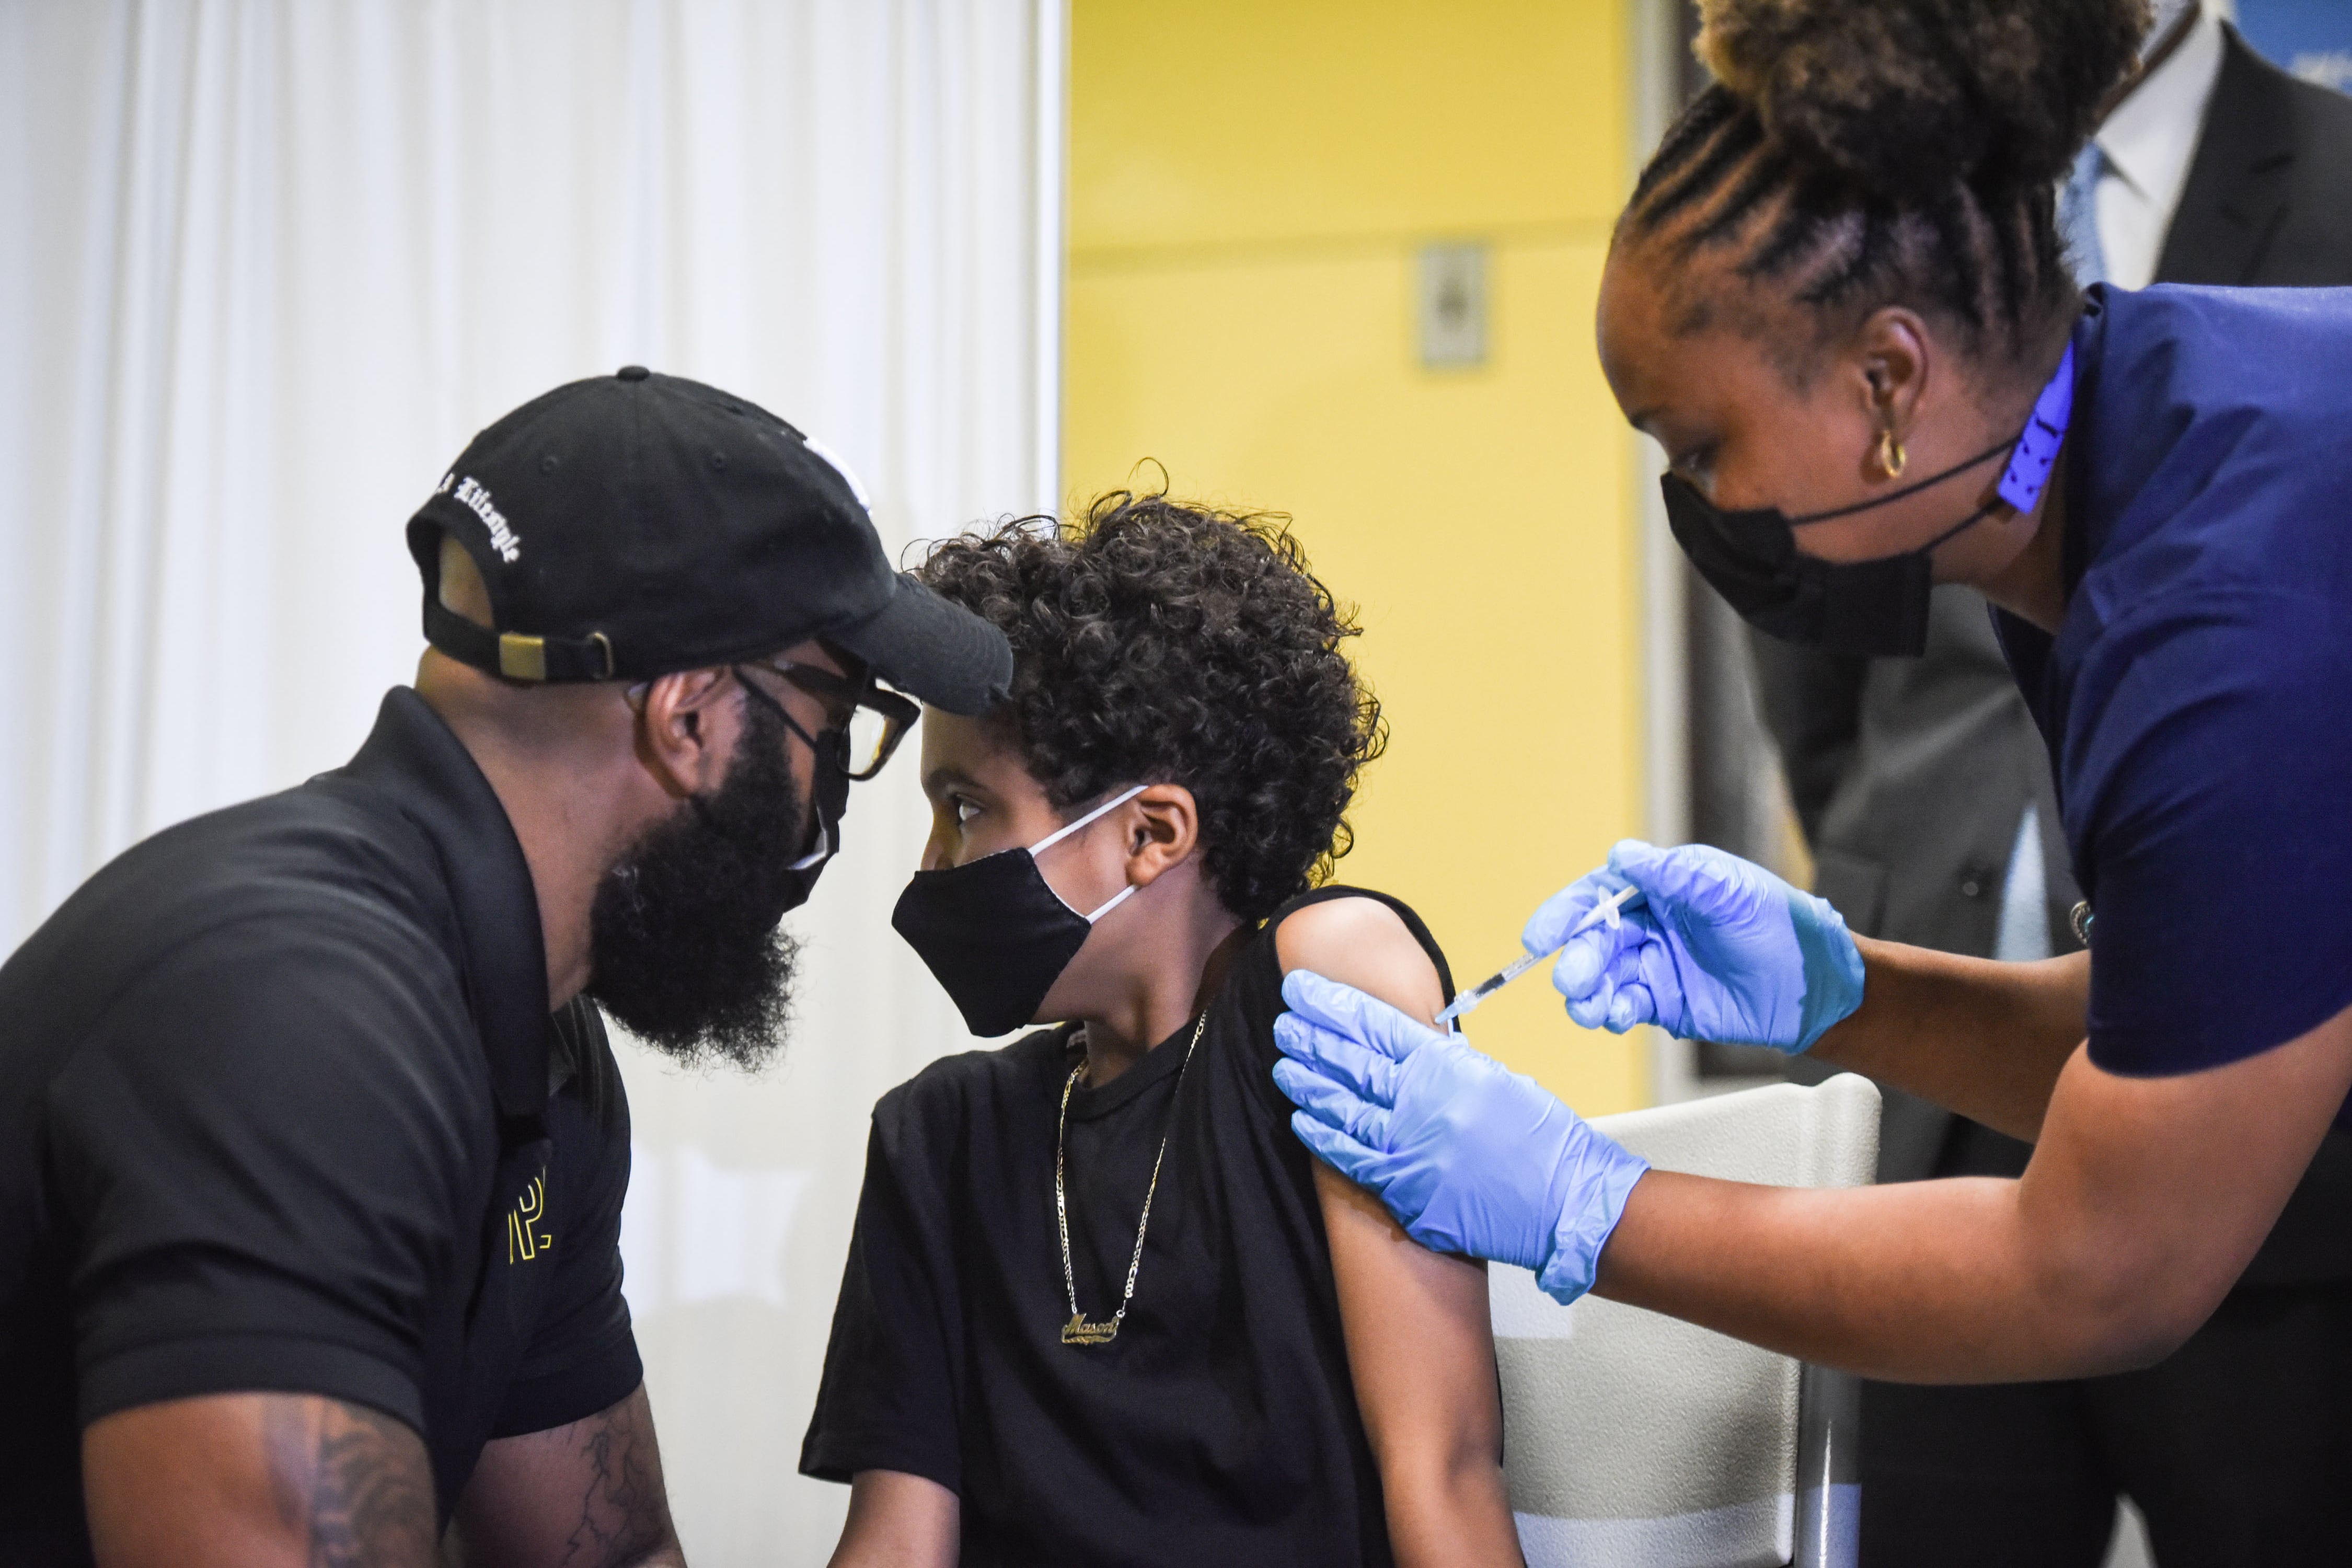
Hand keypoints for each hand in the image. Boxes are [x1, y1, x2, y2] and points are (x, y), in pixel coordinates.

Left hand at [1272, 970, 1648, 1303]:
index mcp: (1447, 1068)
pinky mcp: (1407, 1192)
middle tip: (1284, 1020)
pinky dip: (1323, 1136)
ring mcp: (1410, 1150)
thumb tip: (1410, 1050)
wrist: (1569, 1203)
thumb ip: (1447, 1065)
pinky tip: (1302, 1119)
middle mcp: (1421, 1104)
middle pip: (1351, 1062)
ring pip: (1342, 1107)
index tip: (1304, 989)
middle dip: (1312, 1038)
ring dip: (1308, 1083)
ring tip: (1285, 1063)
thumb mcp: (1497, 1080)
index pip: (1375, 1025)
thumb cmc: (1544, 1141)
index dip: (1333, 1005)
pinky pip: (1352, 1159)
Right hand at [1529, 839, 1863, 1053]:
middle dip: (1577, 959)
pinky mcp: (1662, 1003)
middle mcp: (1648, 924)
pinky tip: (1614, 1015)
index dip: (1566, 913)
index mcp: (1660, 887)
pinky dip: (1611, 1012)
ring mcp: (1652, 965)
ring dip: (1586, 992)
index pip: (1599, 894)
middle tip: (1572, 979)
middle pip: (1593, 940)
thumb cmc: (1778, 926)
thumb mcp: (1728, 892)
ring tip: (1587, 1007)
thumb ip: (1674, 877)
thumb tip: (1622, 855)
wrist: (1814, 986)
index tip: (1540, 935)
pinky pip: (1623, 1006)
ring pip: (1601, 977)